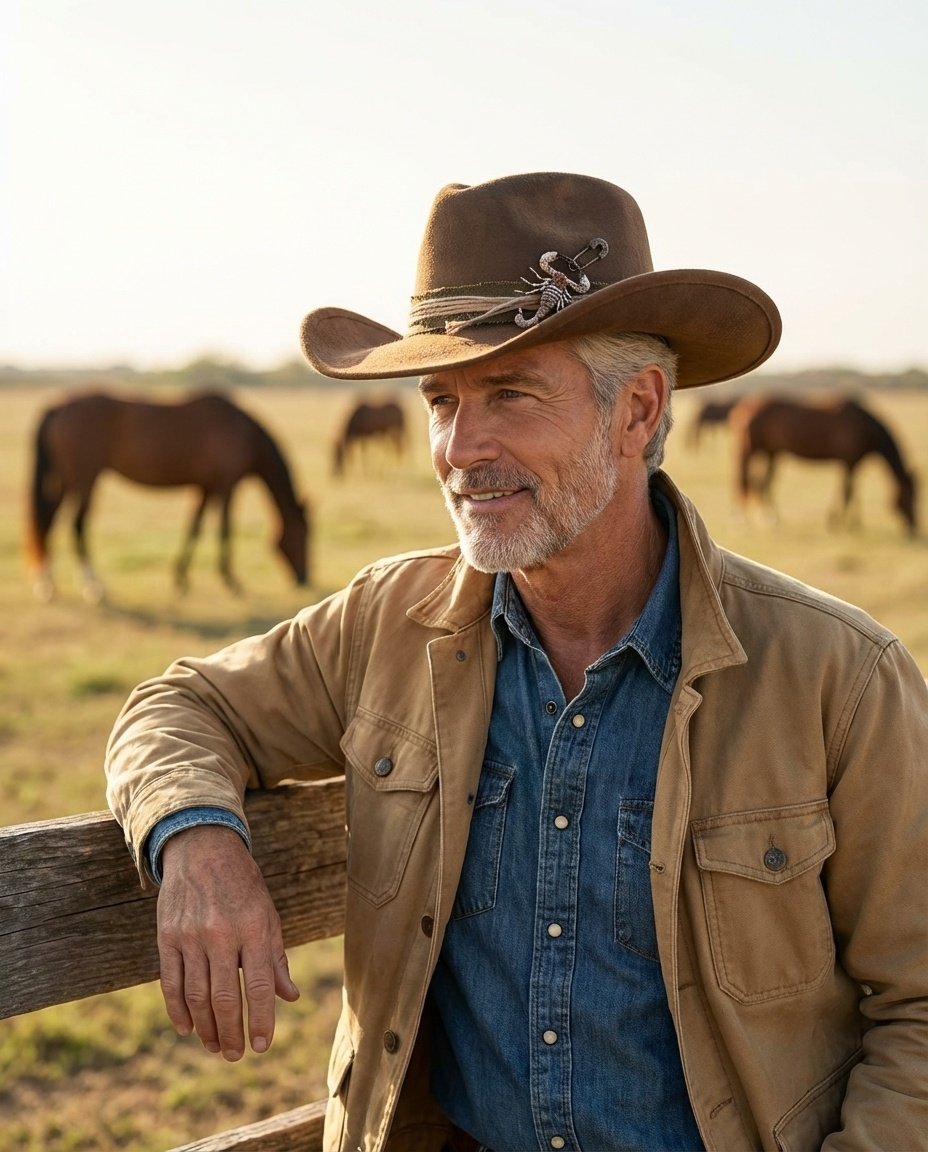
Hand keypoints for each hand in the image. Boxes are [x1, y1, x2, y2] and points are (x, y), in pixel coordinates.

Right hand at [156, 824, 299, 1060]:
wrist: (202, 848)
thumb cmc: (243, 886)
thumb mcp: (268, 915)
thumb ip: (275, 958)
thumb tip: (289, 997)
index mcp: (254, 928)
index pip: (258, 985)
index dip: (261, 1020)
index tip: (262, 1045)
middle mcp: (221, 934)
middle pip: (224, 997)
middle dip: (230, 1032)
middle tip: (235, 1055)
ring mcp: (191, 936)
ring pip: (196, 996)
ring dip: (205, 1028)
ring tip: (214, 1047)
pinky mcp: (167, 937)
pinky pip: (171, 982)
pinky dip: (177, 1010)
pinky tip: (186, 1028)